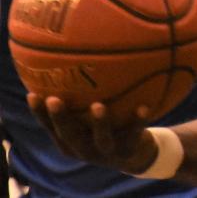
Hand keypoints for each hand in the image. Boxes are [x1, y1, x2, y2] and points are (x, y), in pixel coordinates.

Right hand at [27, 94, 157, 173]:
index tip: (32, 94)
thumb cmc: (104, 128)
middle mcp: (83, 149)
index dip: (39, 113)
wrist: (134, 155)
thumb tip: (66, 62)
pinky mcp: (127, 150)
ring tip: (98, 106)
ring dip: (99, 123)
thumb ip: (78, 101)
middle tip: (55, 99)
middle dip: (61, 118)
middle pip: (69, 135)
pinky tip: (144, 107)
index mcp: (69, 141)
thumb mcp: (87, 119)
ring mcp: (105, 153)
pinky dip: (138, 121)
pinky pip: (133, 134)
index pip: (50, 127)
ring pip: (101, 139)